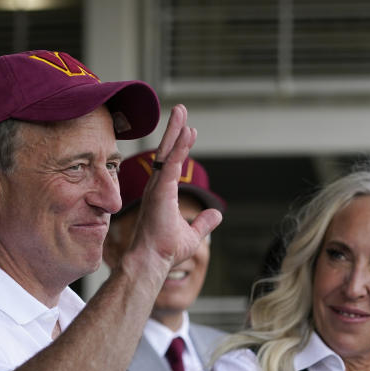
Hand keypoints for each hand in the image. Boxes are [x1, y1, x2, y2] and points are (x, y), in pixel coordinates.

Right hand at [125, 104, 222, 273]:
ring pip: (167, 153)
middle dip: (174, 130)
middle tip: (181, 109)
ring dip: (175, 131)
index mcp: (162, 194)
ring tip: (182, 112)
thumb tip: (217, 214)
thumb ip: (204, 223)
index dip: (180, 146)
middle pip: (166, 152)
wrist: (152, 260)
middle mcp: (156, 187)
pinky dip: (179, 148)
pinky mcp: (159, 192)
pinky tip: (188, 133)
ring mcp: (156, 188)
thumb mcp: (193, 234)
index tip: (189, 130)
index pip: (170, 164)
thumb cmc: (165, 250)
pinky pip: (171, 165)